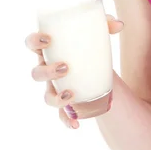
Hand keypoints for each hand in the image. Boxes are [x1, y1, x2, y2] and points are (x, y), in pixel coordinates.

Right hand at [25, 14, 123, 128]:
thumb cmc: (88, 42)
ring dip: (55, 98)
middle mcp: (47, 68)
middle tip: (65, 68)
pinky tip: (76, 125)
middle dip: (47, 72)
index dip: (34, 41)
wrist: (94, 62)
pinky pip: (61, 114)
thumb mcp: (95, 32)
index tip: (47, 40)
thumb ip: (105, 25)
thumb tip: (119, 24)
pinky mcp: (65, 100)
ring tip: (71, 95)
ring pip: (46, 96)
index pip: (31, 43)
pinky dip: (67, 120)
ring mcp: (54, 87)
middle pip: (36, 73)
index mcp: (49, 49)